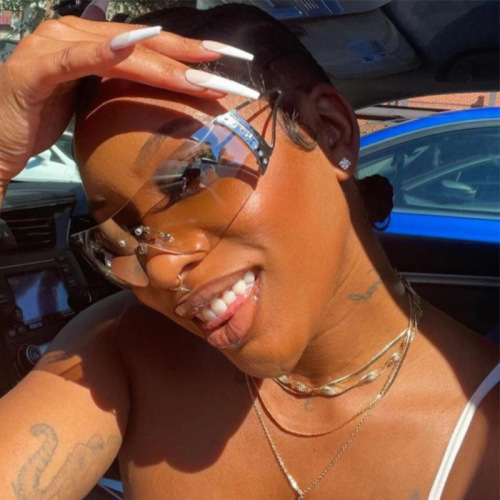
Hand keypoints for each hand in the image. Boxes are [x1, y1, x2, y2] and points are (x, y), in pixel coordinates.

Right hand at [0, 16, 256, 186]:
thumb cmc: (45, 119)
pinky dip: (103, 53)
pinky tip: (133, 47)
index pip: (150, 48)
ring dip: (163, 63)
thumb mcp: (92, 100)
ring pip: (120, 52)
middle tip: (227, 71)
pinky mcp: (37, 68)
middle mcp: (75, 34)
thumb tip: (153, 87)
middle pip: (144, 45)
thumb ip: (119, 85)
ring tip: (201, 73)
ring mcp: (54, 45)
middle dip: (189, 59)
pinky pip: (75, 59)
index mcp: (92, 43)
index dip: (188, 54)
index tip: (226, 63)